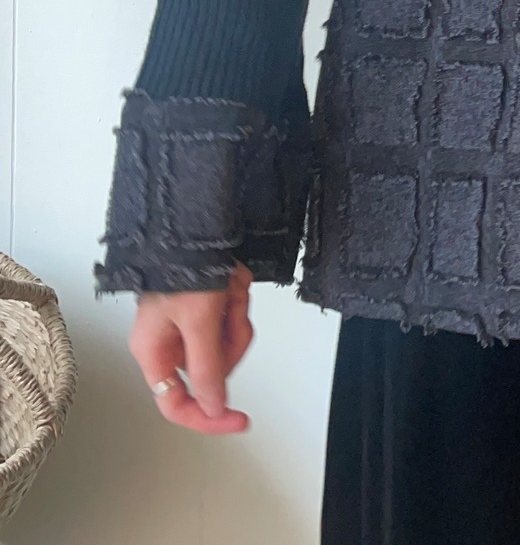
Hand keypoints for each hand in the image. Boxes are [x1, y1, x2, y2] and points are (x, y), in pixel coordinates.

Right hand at [128, 260, 254, 433]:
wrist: (192, 224)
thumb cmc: (182, 266)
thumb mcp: (199, 323)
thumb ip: (207, 369)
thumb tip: (213, 408)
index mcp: (155, 352)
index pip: (177, 405)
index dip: (208, 417)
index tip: (238, 420)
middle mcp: (170, 342)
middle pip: (213, 368)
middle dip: (231, 338)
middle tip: (232, 313)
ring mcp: (190, 323)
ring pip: (228, 340)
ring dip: (236, 313)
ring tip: (230, 289)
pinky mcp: (207, 306)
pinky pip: (232, 316)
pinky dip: (238, 297)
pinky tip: (232, 281)